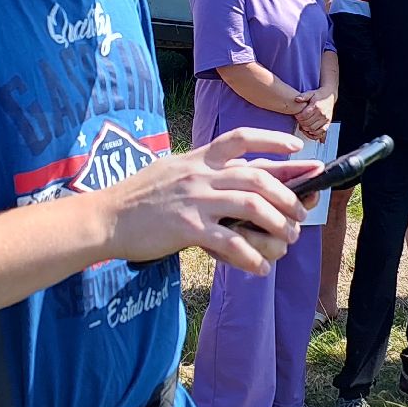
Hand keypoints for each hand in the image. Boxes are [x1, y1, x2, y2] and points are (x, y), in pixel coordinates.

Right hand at [100, 128, 319, 274]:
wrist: (106, 218)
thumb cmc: (139, 197)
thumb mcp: (171, 171)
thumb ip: (201, 170)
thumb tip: (228, 175)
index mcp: (198, 159)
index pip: (241, 138)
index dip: (273, 140)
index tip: (297, 147)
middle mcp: (200, 174)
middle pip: (257, 176)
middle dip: (287, 194)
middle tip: (301, 212)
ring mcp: (195, 200)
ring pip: (251, 206)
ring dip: (277, 224)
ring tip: (288, 238)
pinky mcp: (187, 228)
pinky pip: (230, 242)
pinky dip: (251, 256)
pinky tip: (261, 267)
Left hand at [294, 89, 334, 140]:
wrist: (330, 95)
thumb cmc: (319, 95)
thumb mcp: (310, 93)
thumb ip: (303, 96)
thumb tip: (296, 99)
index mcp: (316, 106)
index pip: (304, 116)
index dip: (298, 117)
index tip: (297, 116)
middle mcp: (321, 113)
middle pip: (307, 123)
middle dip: (301, 123)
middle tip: (299, 121)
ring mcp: (325, 118)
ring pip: (313, 128)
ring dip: (306, 128)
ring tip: (303, 125)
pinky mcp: (328, 122)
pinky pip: (321, 131)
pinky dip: (315, 133)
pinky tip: (310, 130)